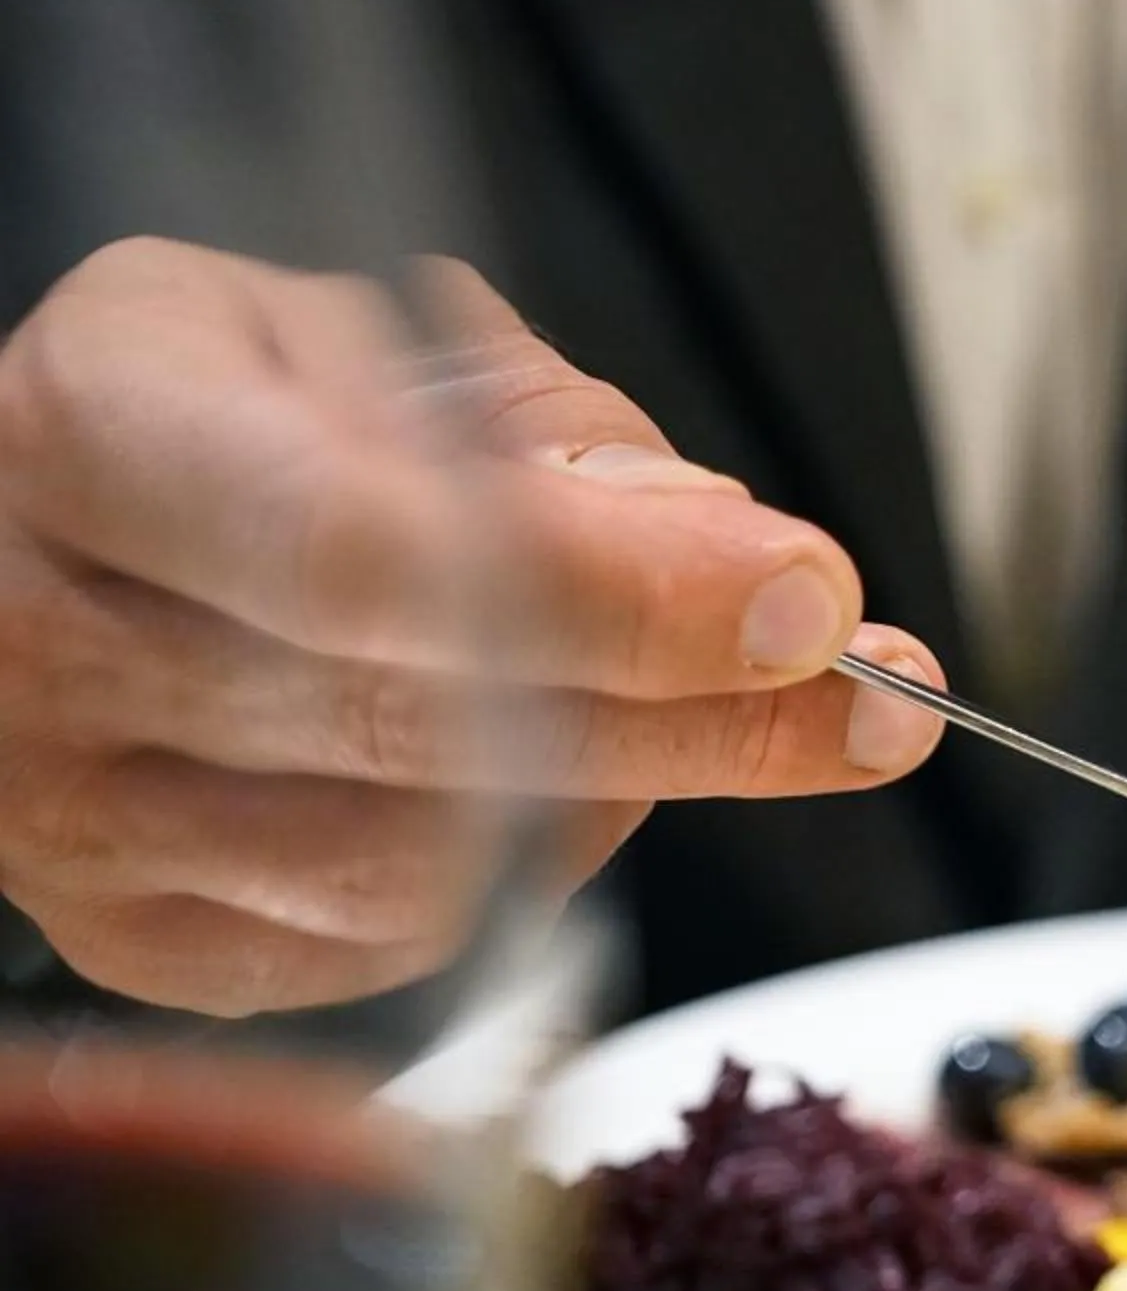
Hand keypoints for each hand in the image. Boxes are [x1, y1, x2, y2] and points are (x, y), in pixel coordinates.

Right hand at [0, 239, 947, 1015]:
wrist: (14, 540)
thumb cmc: (209, 422)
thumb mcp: (355, 338)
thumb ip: (536, 428)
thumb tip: (727, 554)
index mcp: (98, 435)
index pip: (377, 551)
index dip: (618, 590)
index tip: (810, 599)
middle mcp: (54, 642)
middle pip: (431, 731)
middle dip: (699, 715)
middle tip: (876, 698)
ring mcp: (77, 820)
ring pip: (428, 869)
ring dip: (618, 792)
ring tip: (682, 703)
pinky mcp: (137, 943)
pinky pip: (396, 952)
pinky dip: (529, 872)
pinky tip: (563, 781)